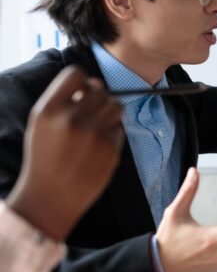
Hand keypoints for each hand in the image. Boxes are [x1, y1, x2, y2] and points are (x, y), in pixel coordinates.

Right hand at [7, 66, 123, 240]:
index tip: (81, 90)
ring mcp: (94, 134)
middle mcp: (72, 119)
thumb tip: (91, 84)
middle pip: (100, 90)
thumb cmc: (45, 158)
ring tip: (96, 124)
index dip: (82, 80)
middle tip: (89, 112)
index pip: (75, 74)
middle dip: (97, 98)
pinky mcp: (111, 149)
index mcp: (49, 110)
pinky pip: (119, 128)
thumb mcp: (41, 125)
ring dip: (109, 111)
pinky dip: (112, 132)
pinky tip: (97, 145)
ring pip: (116, 105)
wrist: (51, 196)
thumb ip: (63, 102)